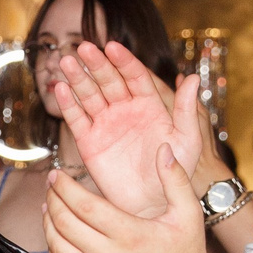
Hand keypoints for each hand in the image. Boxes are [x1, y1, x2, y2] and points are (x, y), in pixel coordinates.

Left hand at [46, 143, 227, 252]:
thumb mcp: (188, 213)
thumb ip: (174, 178)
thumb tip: (163, 148)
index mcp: (129, 234)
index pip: (83, 204)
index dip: (64, 187)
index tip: (56, 175)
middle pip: (64, 222)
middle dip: (52, 199)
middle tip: (51, 186)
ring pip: (57, 246)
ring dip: (47, 223)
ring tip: (48, 207)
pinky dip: (52, 251)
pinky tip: (55, 236)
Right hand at [47, 41, 195, 217]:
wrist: (152, 204)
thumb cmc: (174, 173)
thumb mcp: (187, 140)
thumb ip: (186, 110)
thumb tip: (192, 77)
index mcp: (150, 105)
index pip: (135, 76)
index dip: (124, 61)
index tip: (112, 47)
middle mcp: (125, 110)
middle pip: (108, 81)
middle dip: (97, 64)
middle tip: (84, 47)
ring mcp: (106, 124)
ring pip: (89, 95)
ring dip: (78, 78)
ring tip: (66, 61)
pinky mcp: (89, 142)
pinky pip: (77, 119)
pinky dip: (68, 104)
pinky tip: (61, 89)